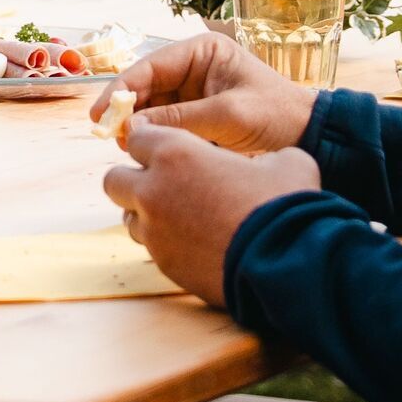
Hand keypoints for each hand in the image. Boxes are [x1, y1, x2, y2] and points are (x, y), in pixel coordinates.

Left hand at [105, 120, 321, 302]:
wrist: (287, 263)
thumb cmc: (286, 203)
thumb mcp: (284, 161)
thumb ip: (256, 157)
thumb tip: (261, 166)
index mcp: (175, 153)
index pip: (138, 137)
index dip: (152, 142)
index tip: (165, 150)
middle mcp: (153, 190)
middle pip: (115, 179)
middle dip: (134, 179)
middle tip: (164, 185)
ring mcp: (154, 231)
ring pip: (129, 216)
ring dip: (146, 213)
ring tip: (179, 216)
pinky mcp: (164, 264)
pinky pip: (150, 247)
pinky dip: (164, 242)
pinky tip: (192, 242)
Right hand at [114, 31, 314, 156]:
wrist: (312, 140)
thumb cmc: (277, 117)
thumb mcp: (228, 115)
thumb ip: (179, 119)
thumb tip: (132, 128)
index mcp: (203, 52)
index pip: (151, 66)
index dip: (122, 88)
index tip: (102, 113)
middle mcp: (193, 69)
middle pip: (145, 87)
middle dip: (126, 110)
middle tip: (108, 135)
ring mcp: (193, 94)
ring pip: (150, 108)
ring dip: (137, 127)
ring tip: (127, 147)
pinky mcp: (195, 119)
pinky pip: (164, 126)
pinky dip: (152, 138)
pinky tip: (143, 152)